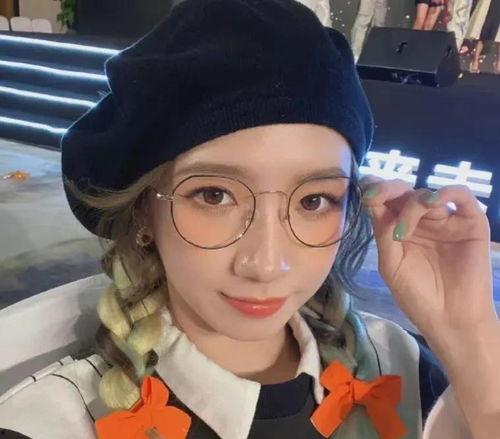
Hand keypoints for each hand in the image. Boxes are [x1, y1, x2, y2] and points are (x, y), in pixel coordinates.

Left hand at [359, 176, 496, 342]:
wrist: (449, 320)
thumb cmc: (417, 295)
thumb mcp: (391, 264)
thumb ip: (382, 232)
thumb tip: (371, 200)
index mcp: (398, 228)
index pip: (385, 200)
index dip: (374, 190)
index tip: (363, 192)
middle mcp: (421, 220)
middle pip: (403, 191)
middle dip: (386, 190)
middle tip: (374, 196)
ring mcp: (445, 220)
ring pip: (425, 195)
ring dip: (410, 206)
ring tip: (402, 232)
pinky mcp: (471, 222)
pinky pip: (462, 195)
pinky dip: (446, 192)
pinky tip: (432, 202)